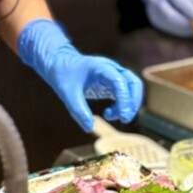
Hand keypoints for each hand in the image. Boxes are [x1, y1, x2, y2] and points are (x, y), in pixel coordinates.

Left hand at [18, 19, 143, 131]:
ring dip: (128, 105)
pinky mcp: (111, 83)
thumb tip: (89, 128)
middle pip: (133, 82)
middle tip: (124, 119)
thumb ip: (78, 110)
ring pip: (132, 88)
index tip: (123, 116)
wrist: (59, 64)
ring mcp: (113, 75)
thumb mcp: (67, 94)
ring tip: (110, 116)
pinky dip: (122, 105)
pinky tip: (109, 114)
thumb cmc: (62, 75)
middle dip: (132, 102)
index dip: (124, 98)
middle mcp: (111, 69)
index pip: (119, 81)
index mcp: (100, 67)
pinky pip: (124, 94)